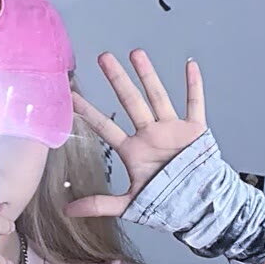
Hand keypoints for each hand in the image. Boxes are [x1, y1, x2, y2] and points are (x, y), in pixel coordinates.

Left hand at [65, 49, 207, 218]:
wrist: (197, 207)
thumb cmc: (164, 203)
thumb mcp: (128, 204)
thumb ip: (99, 204)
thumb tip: (68, 211)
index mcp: (133, 150)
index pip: (105, 127)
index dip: (89, 112)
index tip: (72, 96)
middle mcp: (150, 134)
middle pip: (130, 101)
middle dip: (117, 80)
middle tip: (103, 57)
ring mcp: (172, 130)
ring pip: (158, 97)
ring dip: (148, 75)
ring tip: (135, 53)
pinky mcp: (195, 131)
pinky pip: (195, 104)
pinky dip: (194, 85)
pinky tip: (189, 65)